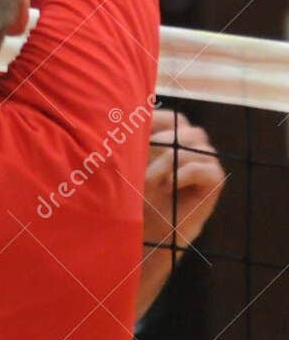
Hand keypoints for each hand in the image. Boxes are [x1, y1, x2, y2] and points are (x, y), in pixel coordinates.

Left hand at [143, 109, 225, 251]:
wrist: (153, 223)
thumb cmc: (139, 189)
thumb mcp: (131, 161)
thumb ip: (133, 141)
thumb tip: (124, 119)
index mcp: (173, 130)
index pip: (168, 116)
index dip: (151, 122)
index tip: (130, 135)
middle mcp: (191, 139)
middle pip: (179, 124)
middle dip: (156, 141)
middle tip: (136, 158)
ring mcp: (205, 157)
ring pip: (188, 145)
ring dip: (164, 162)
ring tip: (148, 180)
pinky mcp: (215, 177)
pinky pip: (200, 168)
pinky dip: (181, 175)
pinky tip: (167, 185)